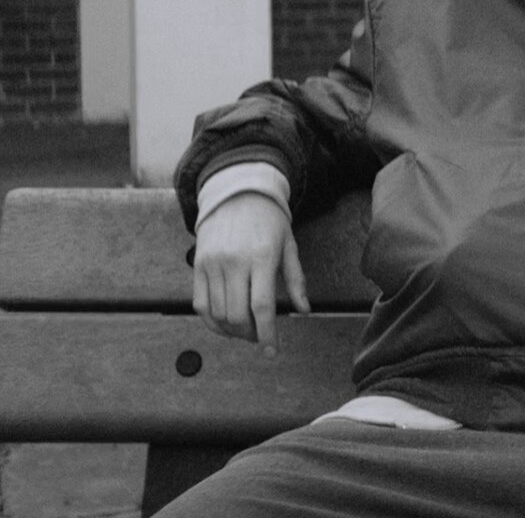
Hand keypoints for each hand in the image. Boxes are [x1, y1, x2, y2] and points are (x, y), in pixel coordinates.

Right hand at [191, 192, 309, 354]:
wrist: (237, 194)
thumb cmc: (270, 222)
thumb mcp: (289, 246)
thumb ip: (296, 280)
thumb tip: (304, 311)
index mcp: (261, 258)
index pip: (262, 306)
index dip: (267, 334)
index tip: (272, 351)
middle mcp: (233, 262)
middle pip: (237, 315)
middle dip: (250, 334)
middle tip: (260, 338)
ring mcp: (212, 264)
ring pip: (217, 313)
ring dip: (232, 331)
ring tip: (246, 331)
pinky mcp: (197, 266)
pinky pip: (200, 304)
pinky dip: (211, 322)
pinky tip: (225, 325)